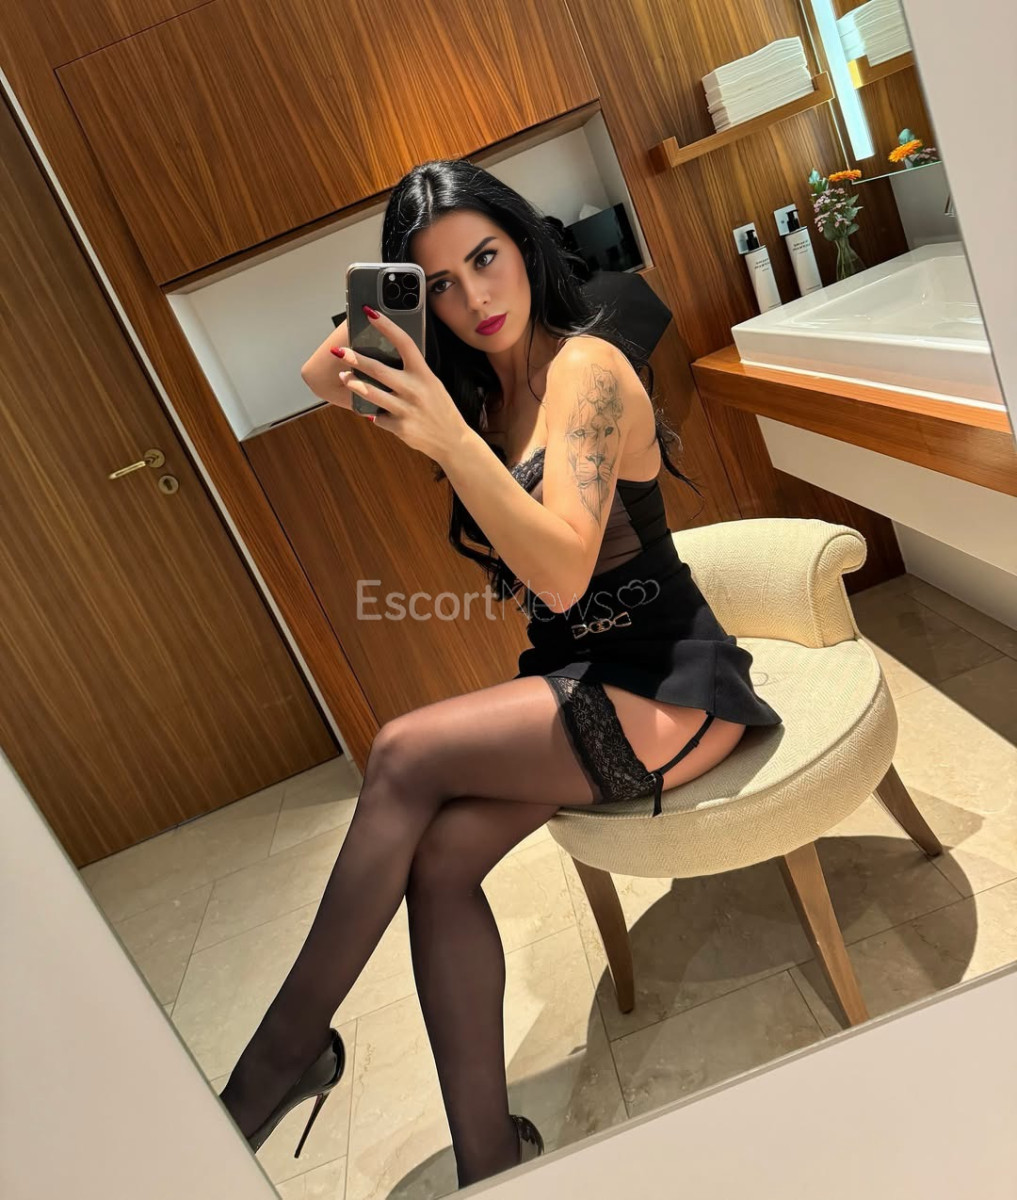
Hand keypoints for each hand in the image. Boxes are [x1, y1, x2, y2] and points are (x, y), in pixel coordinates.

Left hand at [336, 307, 467, 465]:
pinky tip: (373, 412)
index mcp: (424, 374)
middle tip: (339, 351)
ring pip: (371, 393)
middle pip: (378, 369)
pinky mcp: (399, 427)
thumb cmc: (440, 409)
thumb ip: (412, 373)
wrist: (453, 441)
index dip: (386, 326)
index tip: (370, 312)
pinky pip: (377, 417)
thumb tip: (385, 360)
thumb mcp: (432, 384)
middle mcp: (415, 389)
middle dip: (355, 358)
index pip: (404, 343)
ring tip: (344, 376)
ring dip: (353, 383)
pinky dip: (373, 413)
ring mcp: (406, 409)